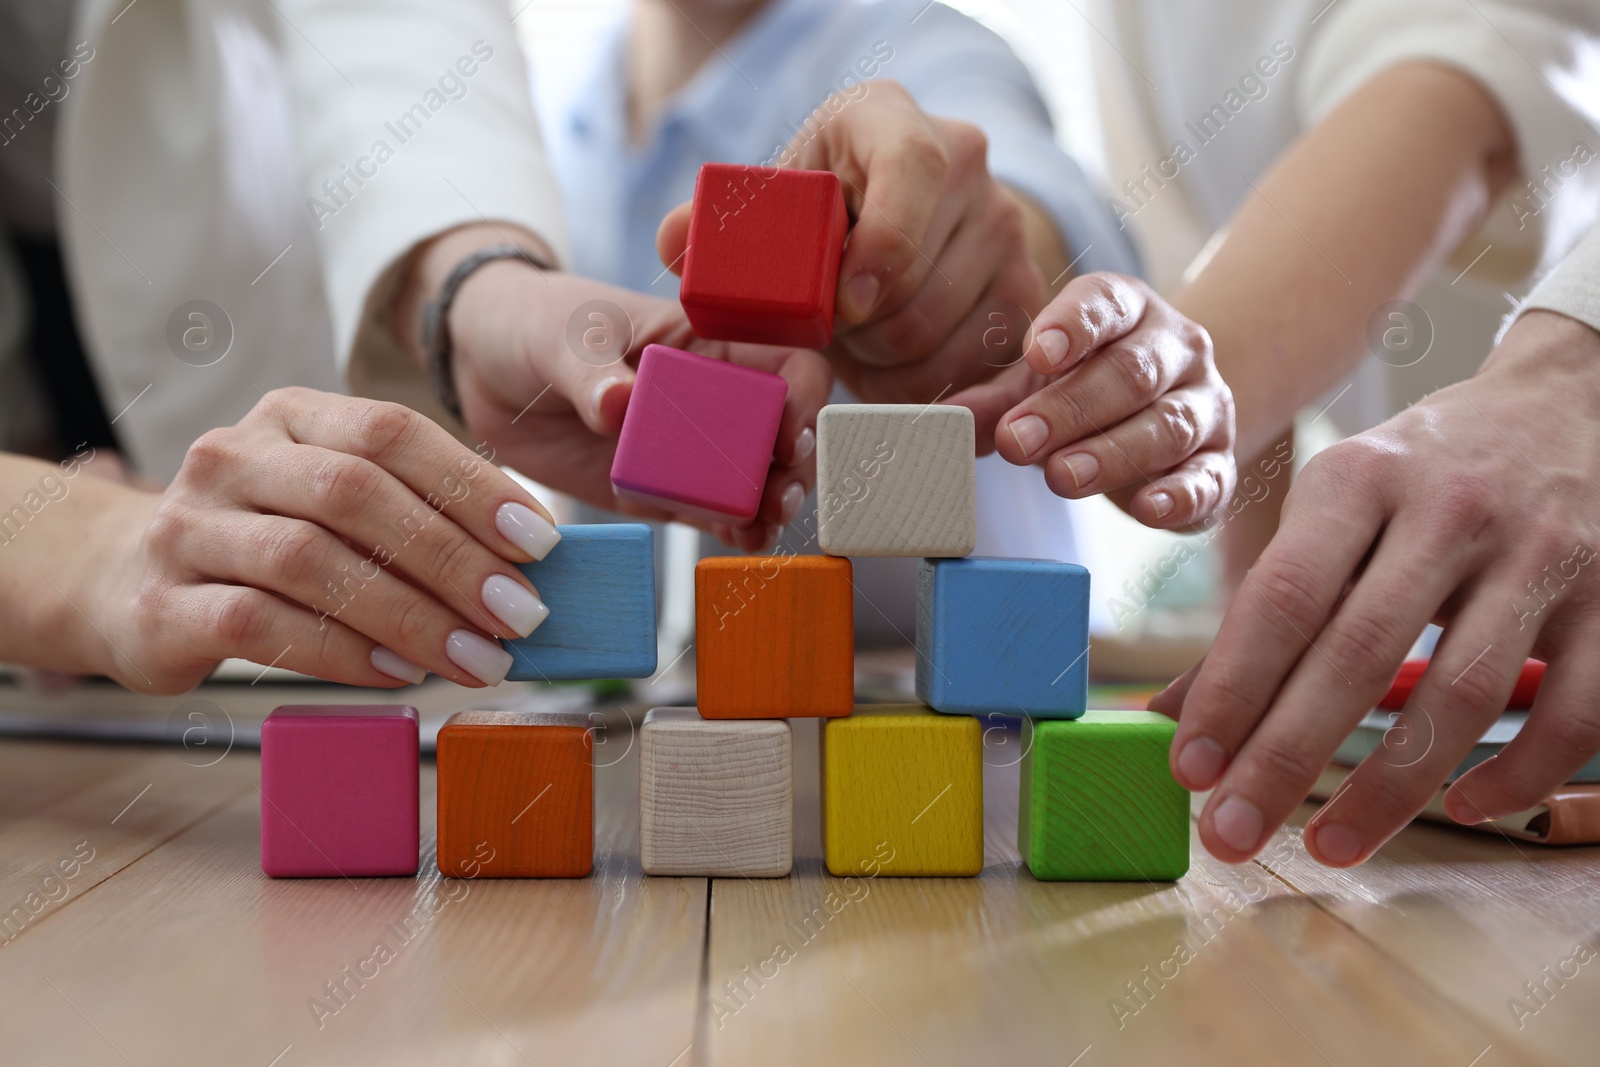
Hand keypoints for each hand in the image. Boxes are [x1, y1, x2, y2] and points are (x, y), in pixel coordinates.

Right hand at [88, 389, 562, 692]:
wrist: (119, 579)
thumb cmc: (263, 540)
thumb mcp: (329, 500)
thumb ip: (411, 512)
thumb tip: (525, 563)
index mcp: (290, 416)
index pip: (391, 432)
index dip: (472, 485)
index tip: (539, 542)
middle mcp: (233, 457)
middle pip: (356, 494)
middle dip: (453, 558)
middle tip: (522, 614)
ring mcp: (188, 528)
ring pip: (311, 561)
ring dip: (410, 616)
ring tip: (476, 657)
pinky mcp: (161, 606)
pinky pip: (260, 625)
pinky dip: (342, 651)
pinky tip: (398, 673)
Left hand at [425, 239, 828, 552]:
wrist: (484, 367)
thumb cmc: (534, 323)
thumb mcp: (561, 335)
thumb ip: (591, 369)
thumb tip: (619, 402)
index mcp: (705, 340)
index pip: (782, 361)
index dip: (801, 395)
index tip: (790, 432)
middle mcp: (711, 395)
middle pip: (780, 430)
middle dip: (794, 465)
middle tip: (782, 495)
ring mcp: (688, 446)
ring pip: (753, 477)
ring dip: (769, 504)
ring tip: (762, 527)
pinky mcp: (660, 488)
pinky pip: (708, 511)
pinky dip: (732, 528)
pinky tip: (740, 541)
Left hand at [656, 80, 1048, 403]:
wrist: (891, 223)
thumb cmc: (815, 212)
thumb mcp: (767, 205)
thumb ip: (715, 228)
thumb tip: (677, 244)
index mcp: (891, 119)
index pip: (913, 171)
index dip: (881, 248)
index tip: (843, 305)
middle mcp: (967, 162)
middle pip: (921, 280)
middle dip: (860, 330)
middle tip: (829, 330)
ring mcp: (1007, 228)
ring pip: (944, 335)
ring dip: (884, 364)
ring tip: (858, 343)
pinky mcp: (1026, 292)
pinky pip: (980, 369)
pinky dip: (926, 393)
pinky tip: (893, 379)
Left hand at [951, 272, 1235, 527]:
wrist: (1164, 409)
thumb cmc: (1085, 387)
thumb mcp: (1035, 384)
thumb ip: (996, 402)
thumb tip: (948, 422)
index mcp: (1127, 310)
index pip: (1106, 303)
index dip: (1075, 326)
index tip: (1038, 353)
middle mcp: (1176, 348)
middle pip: (1131, 372)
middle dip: (1073, 408)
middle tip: (1021, 440)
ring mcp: (1205, 404)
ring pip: (1169, 425)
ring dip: (1113, 453)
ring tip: (1062, 477)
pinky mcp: (1220, 462)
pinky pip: (1210, 477)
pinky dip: (1181, 495)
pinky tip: (1148, 509)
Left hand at [1152, 309, 1599, 865]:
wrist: (1571, 401)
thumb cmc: (1424, 471)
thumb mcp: (1336, 502)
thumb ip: (1265, 606)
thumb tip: (1174, 712)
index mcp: (1359, 479)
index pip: (1283, 597)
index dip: (1232, 689)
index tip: (1189, 769)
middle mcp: (1449, 510)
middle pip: (1358, 654)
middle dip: (1285, 757)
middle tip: (1232, 836)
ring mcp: (1544, 553)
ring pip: (1464, 694)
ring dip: (1391, 788)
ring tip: (1330, 846)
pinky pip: (1574, 711)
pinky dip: (1518, 773)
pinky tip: (1461, 806)